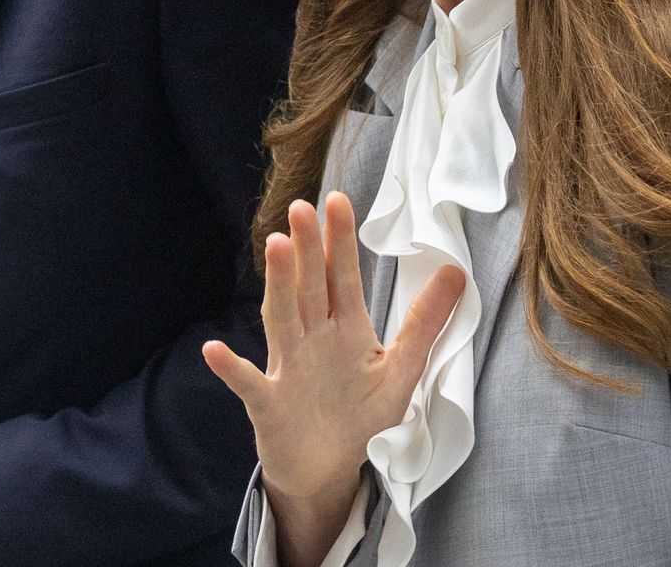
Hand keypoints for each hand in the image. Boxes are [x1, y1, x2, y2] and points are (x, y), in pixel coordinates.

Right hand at [203, 194, 464, 565]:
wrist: (326, 470)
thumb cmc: (360, 415)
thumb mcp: (401, 369)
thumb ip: (426, 322)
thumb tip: (456, 271)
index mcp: (345, 329)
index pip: (342, 277)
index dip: (340, 242)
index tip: (338, 200)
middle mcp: (312, 340)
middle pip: (309, 287)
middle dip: (307, 249)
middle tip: (302, 207)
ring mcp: (287, 369)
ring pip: (281, 320)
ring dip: (277, 284)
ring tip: (274, 246)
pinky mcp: (270, 405)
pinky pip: (249, 385)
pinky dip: (232, 369)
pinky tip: (214, 351)